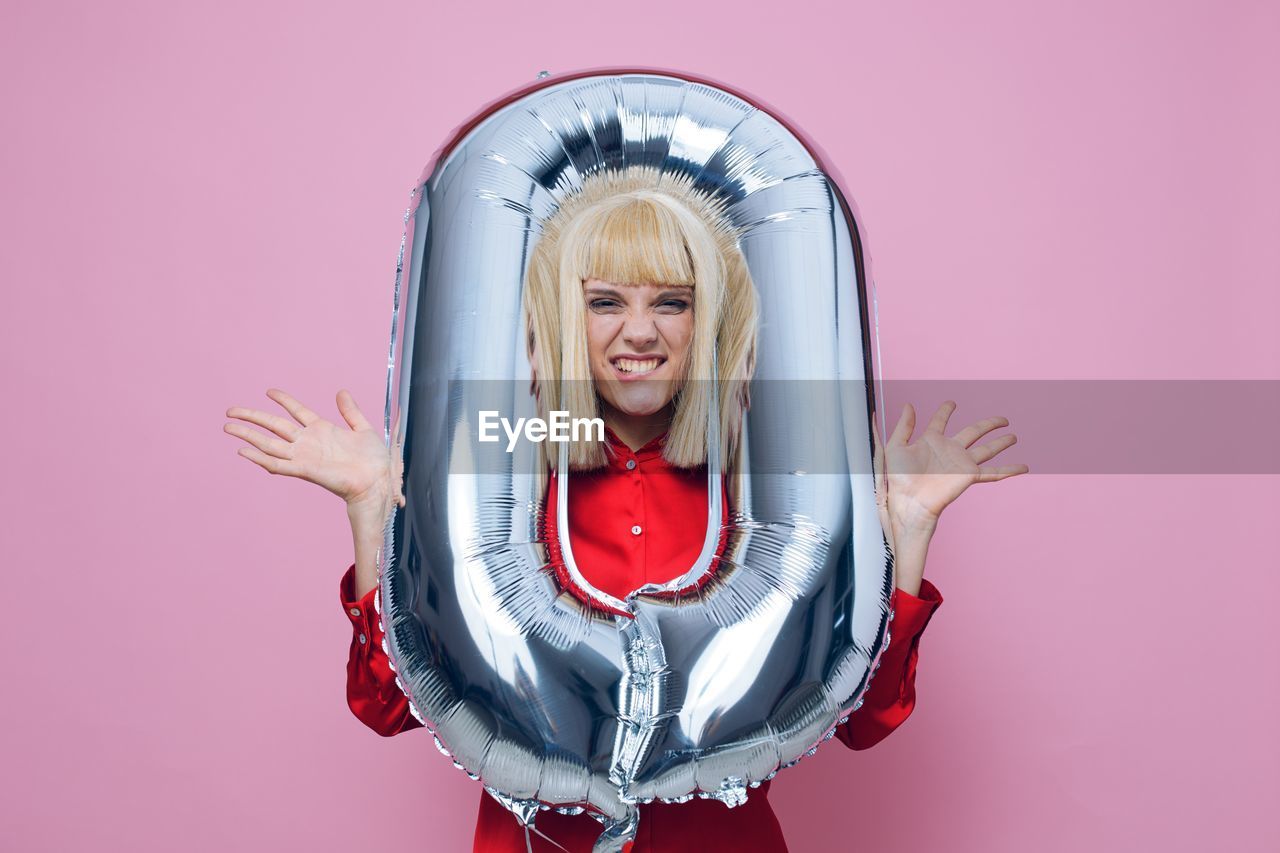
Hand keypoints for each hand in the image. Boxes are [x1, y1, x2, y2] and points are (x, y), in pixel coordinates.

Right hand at [224, 389, 404, 517]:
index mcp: (322, 430)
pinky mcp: (305, 470)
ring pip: (270, 443)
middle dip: (252, 417)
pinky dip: (260, 458)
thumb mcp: (363, 428)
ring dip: (248, 435)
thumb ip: (350, 411)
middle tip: (230, 411)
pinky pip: (278, 464)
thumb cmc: (373, 460)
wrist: (378, 481)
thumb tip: (341, 392)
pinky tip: (244, 451)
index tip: (268, 391)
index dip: (283, 400)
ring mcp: (305, 456)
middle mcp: (309, 442)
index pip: (296, 410)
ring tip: (228, 427)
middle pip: (274, 425)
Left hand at [873, 400, 1027, 538]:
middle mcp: (949, 450)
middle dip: (988, 424)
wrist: (908, 500)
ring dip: (1001, 442)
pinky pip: (994, 472)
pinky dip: (1010, 470)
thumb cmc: (898, 478)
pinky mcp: (970, 475)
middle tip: (1003, 419)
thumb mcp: (895, 446)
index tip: (952, 403)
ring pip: (987, 449)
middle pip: (973, 431)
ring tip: (1014, 436)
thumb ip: (904, 425)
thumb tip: (908, 405)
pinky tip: (1024, 467)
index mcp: (930, 441)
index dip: (945, 411)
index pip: (940, 421)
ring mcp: (961, 463)